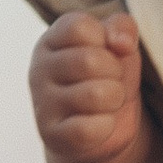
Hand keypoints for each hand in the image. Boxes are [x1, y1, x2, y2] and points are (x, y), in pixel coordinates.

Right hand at [30, 11, 150, 162]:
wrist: (102, 130)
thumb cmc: (108, 78)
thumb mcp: (119, 46)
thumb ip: (123, 28)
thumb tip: (121, 42)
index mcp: (52, 40)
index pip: (79, 27)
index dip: (105, 40)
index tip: (107, 52)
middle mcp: (39, 69)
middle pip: (90, 60)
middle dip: (116, 73)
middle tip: (112, 81)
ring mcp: (42, 103)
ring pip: (96, 95)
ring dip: (115, 99)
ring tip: (107, 102)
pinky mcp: (50, 135)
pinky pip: (88, 129)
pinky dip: (106, 127)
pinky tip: (101, 124)